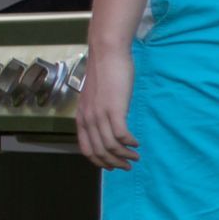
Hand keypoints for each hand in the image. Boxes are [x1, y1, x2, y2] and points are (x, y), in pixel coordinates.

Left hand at [76, 47, 138, 169]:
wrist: (107, 53)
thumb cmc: (103, 73)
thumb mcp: (94, 98)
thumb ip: (96, 113)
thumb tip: (105, 128)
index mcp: (82, 116)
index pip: (86, 149)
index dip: (100, 161)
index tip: (112, 166)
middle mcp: (88, 118)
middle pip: (99, 151)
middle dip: (114, 163)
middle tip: (128, 166)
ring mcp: (100, 114)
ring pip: (111, 146)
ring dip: (125, 155)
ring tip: (136, 156)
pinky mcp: (114, 108)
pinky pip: (121, 135)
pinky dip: (130, 143)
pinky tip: (137, 143)